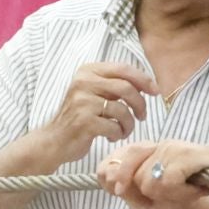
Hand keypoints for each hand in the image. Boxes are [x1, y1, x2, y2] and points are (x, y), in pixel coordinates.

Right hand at [41, 62, 157, 163]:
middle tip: (142, 116)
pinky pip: (114, 126)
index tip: (155, 91)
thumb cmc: (79, 117)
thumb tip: (147, 84)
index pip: (123, 68)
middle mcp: (83, 83)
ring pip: (122, 109)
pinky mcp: (84, 122)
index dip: (143, 79)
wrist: (54, 140)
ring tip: (123, 130)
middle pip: (126, 88)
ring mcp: (82, 102)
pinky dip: (118, 134)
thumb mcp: (92, 92)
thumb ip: (113, 84)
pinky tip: (110, 136)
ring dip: (129, 124)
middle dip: (140, 104)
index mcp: (87, 71)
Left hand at [98, 139, 208, 208]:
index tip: (119, 191)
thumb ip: (139, 186)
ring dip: (171, 196)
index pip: (120, 157)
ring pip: (147, 182)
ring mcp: (175, 149)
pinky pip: (168, 183)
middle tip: (175, 195)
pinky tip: (199, 192)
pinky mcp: (188, 155)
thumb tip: (110, 182)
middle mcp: (162, 145)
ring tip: (191, 191)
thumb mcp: (168, 189)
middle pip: (130, 173)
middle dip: (147, 193)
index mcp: (155, 150)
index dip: (114, 175)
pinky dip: (183, 194)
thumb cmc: (204, 181)